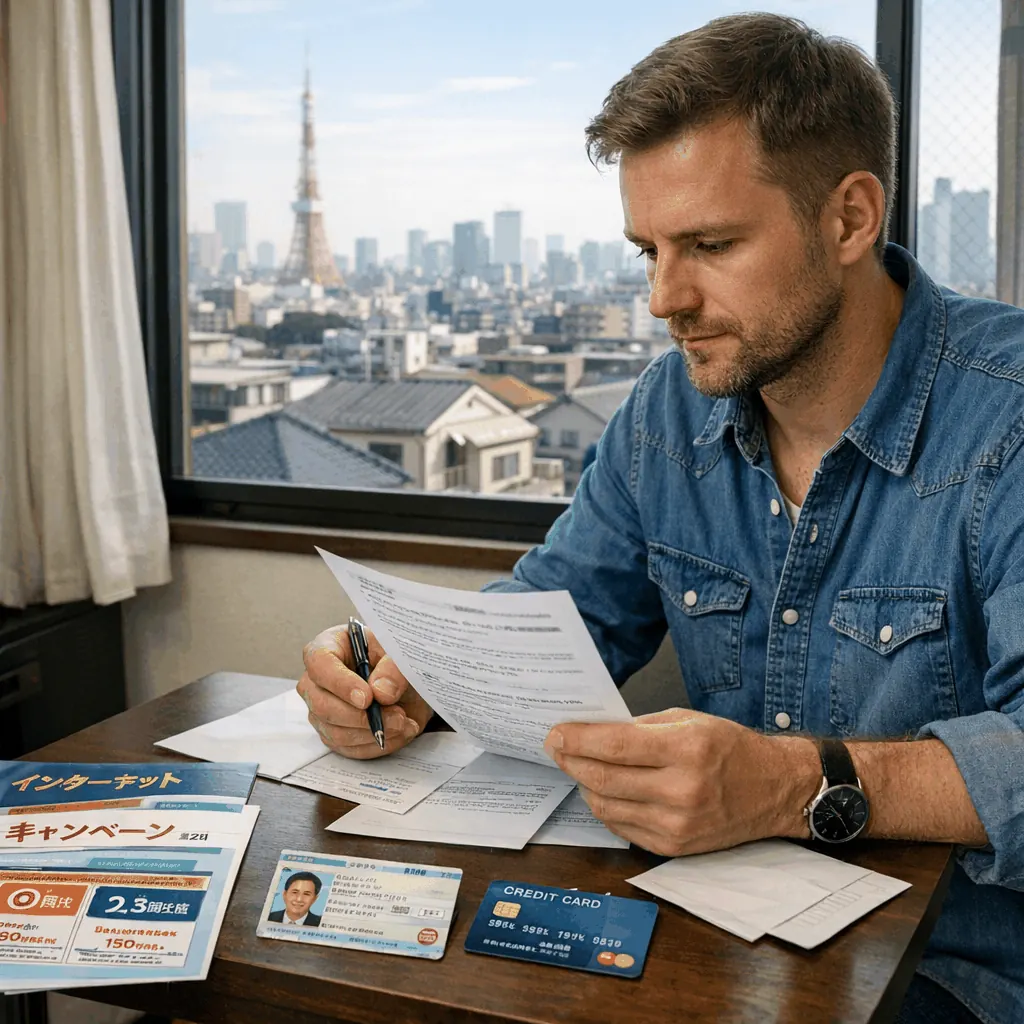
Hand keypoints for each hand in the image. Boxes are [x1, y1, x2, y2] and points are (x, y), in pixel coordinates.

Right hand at [298, 625, 433, 759]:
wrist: (408, 683)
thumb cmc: (396, 660)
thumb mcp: (401, 653)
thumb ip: (393, 669)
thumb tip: (381, 693)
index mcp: (329, 646)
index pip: (319, 663)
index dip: (340, 683)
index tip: (367, 698)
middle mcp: (318, 680)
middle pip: (321, 705)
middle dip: (361, 717)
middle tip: (396, 715)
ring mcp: (321, 710)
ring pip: (335, 732)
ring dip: (373, 732)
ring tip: (403, 722)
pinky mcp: (333, 733)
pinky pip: (349, 749)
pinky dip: (378, 744)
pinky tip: (400, 732)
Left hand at [544, 708, 817, 855]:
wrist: (775, 789)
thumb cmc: (732, 748)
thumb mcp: (689, 720)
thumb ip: (640, 727)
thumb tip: (592, 731)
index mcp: (687, 749)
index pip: (615, 746)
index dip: (577, 740)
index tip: (556, 734)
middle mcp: (682, 790)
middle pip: (604, 778)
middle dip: (571, 761)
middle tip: (556, 748)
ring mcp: (678, 823)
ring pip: (607, 807)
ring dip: (585, 785)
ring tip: (580, 767)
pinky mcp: (675, 846)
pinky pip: (622, 828)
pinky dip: (606, 808)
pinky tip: (604, 791)